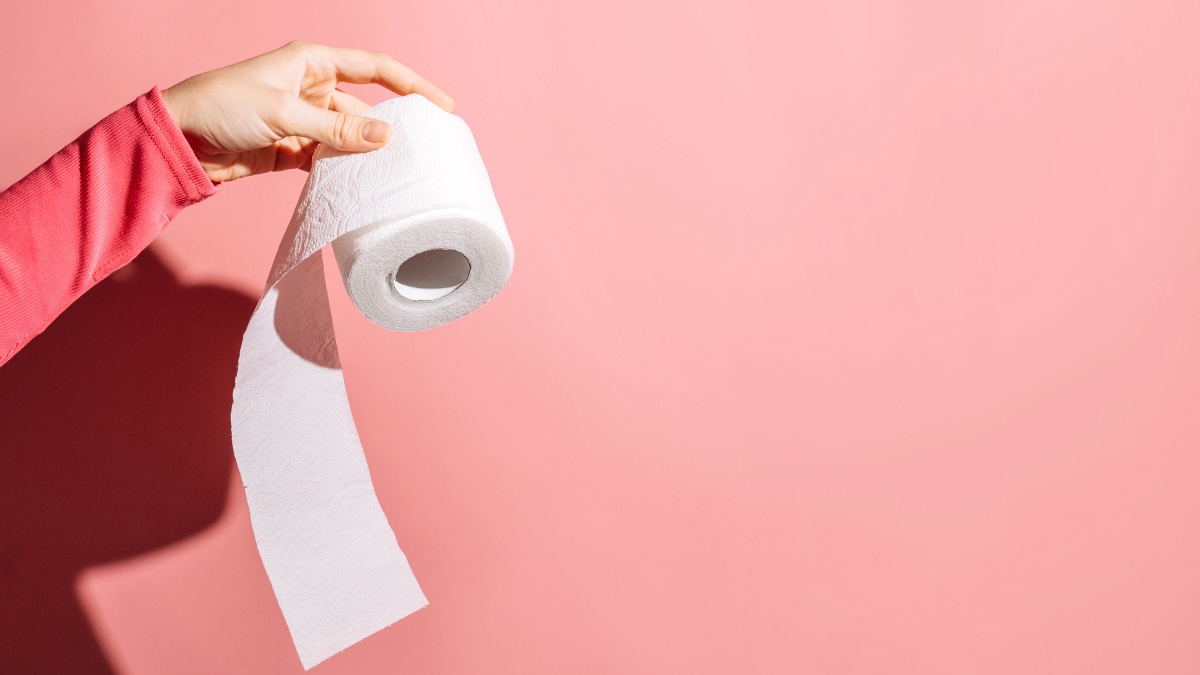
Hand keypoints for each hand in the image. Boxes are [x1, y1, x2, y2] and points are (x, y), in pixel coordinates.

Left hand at [161, 41, 454, 182]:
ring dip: (365, 155)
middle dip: (392, 128)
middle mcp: (312, 87)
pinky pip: (329, 159)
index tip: (442, 107)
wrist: (178, 139)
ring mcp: (303, 119)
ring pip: (348, 137)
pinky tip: (359, 186)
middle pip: (366, 107)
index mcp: (312, 62)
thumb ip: (336, 129)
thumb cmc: (223, 106)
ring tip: (394, 175)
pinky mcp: (292, 148)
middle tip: (423, 150)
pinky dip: (342, 172)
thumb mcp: (285, 114)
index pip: (376, 68)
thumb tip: (386, 137)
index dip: (412, 85)